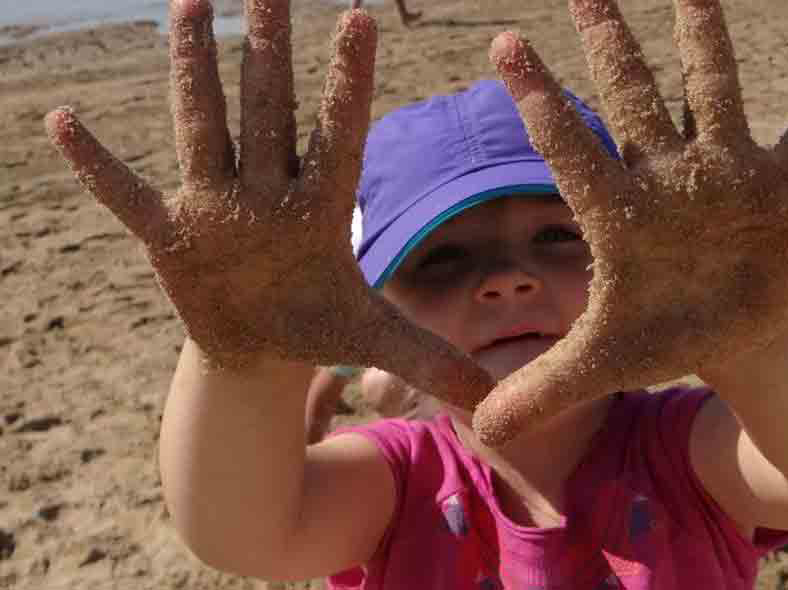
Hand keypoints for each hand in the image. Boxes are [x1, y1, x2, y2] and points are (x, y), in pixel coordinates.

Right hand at [45, 1, 491, 407]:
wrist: (259, 348)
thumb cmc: (316, 324)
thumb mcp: (370, 338)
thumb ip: (427, 357)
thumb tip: (488, 397)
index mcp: (320, 207)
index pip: (337, 133)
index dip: (347, 81)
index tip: (360, 16)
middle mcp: (267, 192)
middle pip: (268, 109)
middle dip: (268, 48)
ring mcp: (215, 207)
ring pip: (205, 127)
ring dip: (194, 71)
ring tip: (188, 4)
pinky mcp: (170, 236)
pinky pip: (129, 195)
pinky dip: (98, 166)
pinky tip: (64, 122)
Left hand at [473, 0, 787, 444]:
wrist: (725, 331)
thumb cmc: (658, 332)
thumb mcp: (602, 363)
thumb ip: (543, 389)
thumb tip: (481, 435)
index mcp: (619, 214)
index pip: (569, 148)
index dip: (538, 101)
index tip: (504, 43)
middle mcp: (667, 178)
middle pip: (634, 100)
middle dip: (612, 44)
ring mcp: (725, 175)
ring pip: (714, 93)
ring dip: (707, 41)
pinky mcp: (782, 189)